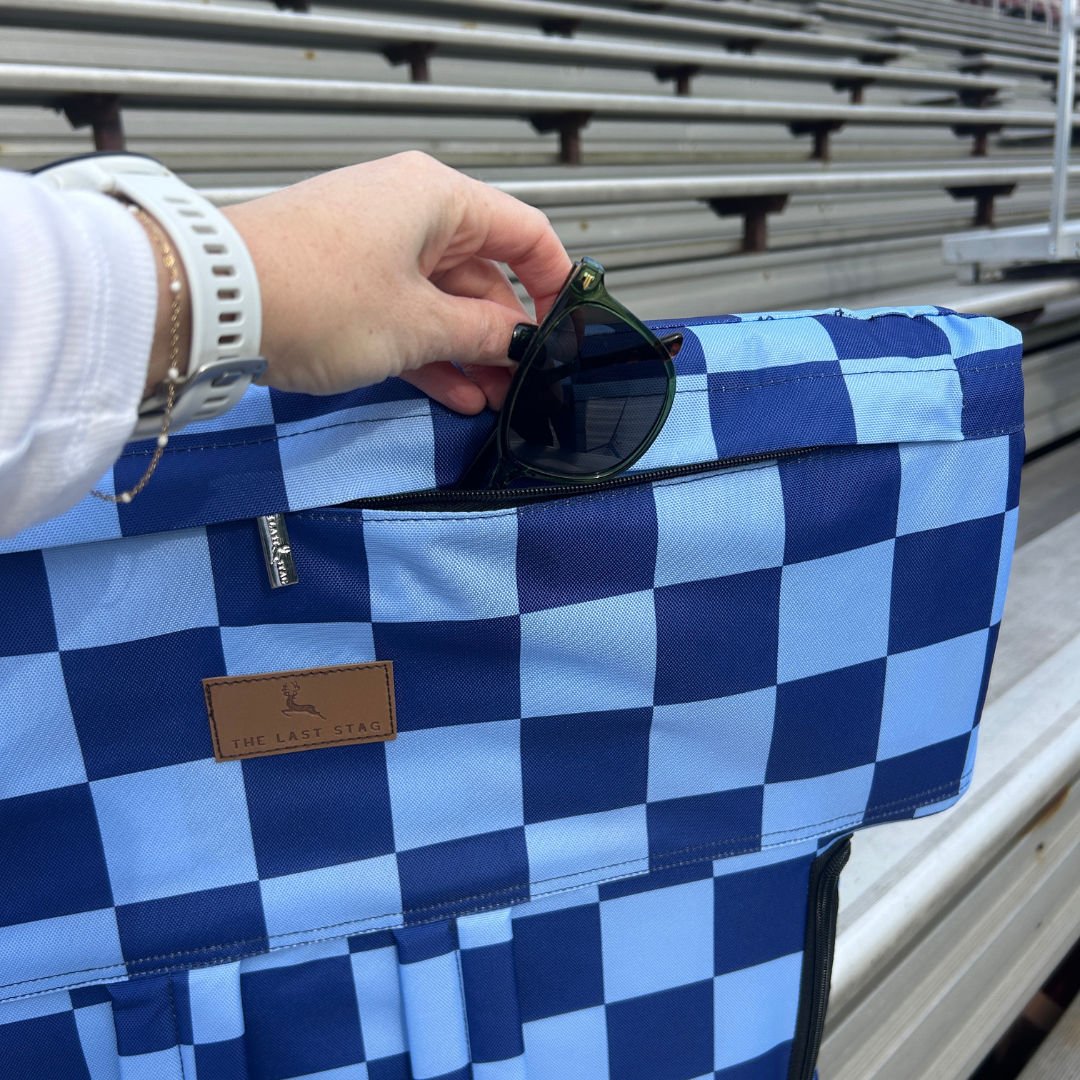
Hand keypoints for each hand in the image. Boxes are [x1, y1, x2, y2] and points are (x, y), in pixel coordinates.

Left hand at [221, 152, 571, 413]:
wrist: (215, 305)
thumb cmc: (311, 293)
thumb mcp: (416, 324)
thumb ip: (479, 334)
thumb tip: (518, 340)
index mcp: (438, 199)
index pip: (524, 232)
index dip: (554, 282)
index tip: (566, 328)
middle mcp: (408, 212)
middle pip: (483, 273)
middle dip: (505, 332)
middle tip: (525, 379)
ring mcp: (374, 247)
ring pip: (443, 301)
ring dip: (469, 352)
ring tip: (493, 399)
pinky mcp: (345, 281)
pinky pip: (405, 316)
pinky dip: (430, 352)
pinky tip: (455, 394)